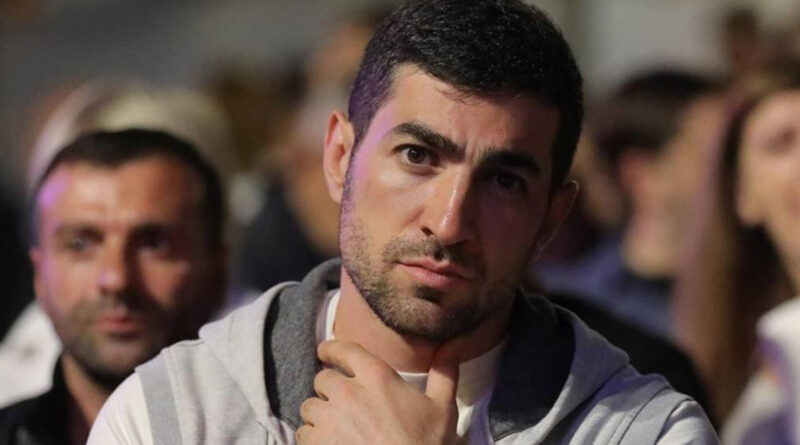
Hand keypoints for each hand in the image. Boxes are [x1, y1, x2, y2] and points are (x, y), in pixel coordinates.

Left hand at [296, 339, 459, 444]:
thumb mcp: (443, 407)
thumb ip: (444, 373)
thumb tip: (452, 346)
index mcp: (377, 376)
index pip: (343, 349)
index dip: (331, 349)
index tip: (325, 351)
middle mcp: (348, 392)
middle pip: (322, 379)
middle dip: (329, 388)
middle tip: (341, 401)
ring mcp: (330, 419)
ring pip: (309, 406)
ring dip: (319, 414)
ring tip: (334, 425)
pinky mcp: (318, 444)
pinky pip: (303, 433)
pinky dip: (312, 437)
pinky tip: (328, 443)